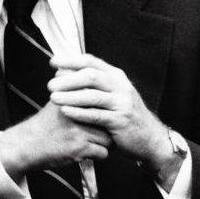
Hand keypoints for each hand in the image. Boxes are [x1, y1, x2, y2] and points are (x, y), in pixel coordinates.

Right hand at [0, 100, 111, 179]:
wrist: (27, 144)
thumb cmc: (44, 125)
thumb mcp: (56, 103)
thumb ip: (72, 92)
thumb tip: (84, 79)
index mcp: (72, 98)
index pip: (101, 102)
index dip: (106, 112)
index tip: (103, 118)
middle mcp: (76, 112)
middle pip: (108, 120)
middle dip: (107, 128)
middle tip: (103, 132)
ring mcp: (79, 130)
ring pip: (108, 138)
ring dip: (103, 143)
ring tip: (93, 143)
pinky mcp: (79, 148)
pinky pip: (102, 153)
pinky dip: (97, 155)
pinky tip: (86, 152)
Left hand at [48, 54, 175, 178]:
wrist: (149, 137)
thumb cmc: (123, 114)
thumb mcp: (112, 94)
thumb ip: (92, 83)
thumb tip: (61, 73)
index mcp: (116, 76)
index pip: (91, 62)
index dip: (71, 60)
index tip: (53, 62)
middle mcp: (120, 86)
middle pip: (91, 76)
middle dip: (68, 79)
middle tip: (50, 85)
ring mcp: (122, 103)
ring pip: (92, 95)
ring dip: (70, 96)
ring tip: (53, 98)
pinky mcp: (121, 120)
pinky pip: (96, 115)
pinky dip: (79, 113)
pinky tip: (65, 112)